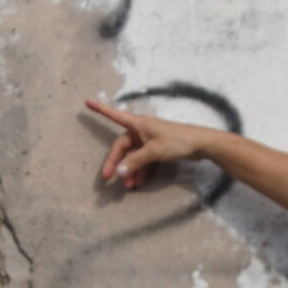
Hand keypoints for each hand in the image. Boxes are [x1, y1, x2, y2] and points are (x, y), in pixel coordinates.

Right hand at [86, 95, 215, 189]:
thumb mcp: (154, 152)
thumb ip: (135, 161)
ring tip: (128, 185)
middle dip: (117, 163)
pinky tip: (138, 183)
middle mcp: (142, 130)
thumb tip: (118, 171)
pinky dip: (141, 170)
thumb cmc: (177, 141)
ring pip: (134, 156)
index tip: (86, 102)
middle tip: (108, 178)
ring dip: (130, 170)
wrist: (201, 144)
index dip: (100, 109)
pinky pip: (144, 160)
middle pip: (123, 147)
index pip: (114, 115)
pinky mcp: (158, 149)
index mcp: (138, 124)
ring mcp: (150, 140)